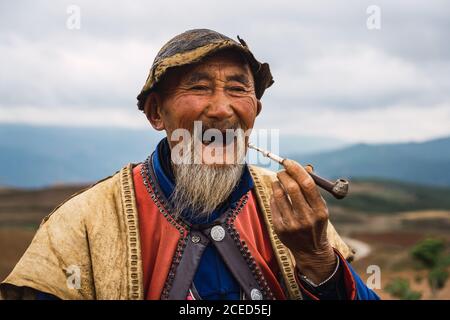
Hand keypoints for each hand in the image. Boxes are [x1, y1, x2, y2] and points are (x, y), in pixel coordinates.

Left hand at [270, 159, 336, 283]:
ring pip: (279, 195)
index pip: (307, 184)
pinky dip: (273, 196)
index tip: (288, 161)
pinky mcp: (280, 229)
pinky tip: (277, 197)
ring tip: (278, 182)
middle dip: (284, 174)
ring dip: (276, 183)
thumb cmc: (315, 222)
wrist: (311, 250)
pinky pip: (273, 205)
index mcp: (320, 210)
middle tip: (281, 171)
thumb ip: (312, 188)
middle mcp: (307, 218)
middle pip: (292, 188)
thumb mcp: (319, 207)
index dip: (296, 169)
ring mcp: (292, 224)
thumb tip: (305, 167)